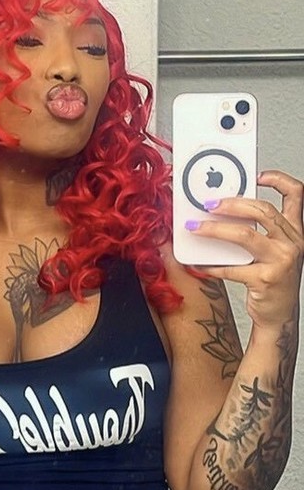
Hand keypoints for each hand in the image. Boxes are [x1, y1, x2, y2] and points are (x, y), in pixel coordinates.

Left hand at [191, 170, 303, 331]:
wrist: (279, 315)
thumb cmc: (273, 281)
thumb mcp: (273, 251)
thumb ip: (258, 232)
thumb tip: (223, 213)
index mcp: (295, 231)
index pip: (297, 195)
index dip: (279, 180)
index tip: (257, 175)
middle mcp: (293, 242)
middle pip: (263, 211)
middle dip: (232, 203)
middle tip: (209, 203)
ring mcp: (282, 260)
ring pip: (245, 235)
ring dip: (215, 229)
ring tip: (196, 227)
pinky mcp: (266, 279)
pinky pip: (231, 268)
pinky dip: (210, 266)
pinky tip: (198, 265)